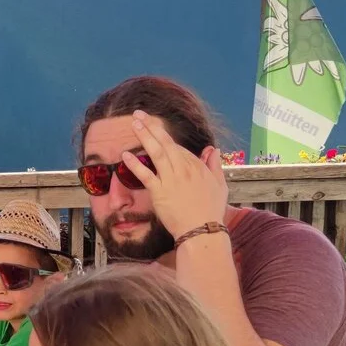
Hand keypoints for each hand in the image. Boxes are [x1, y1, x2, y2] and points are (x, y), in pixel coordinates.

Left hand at [120, 110, 227, 237]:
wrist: (202, 231)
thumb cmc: (211, 211)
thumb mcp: (220, 185)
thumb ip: (215, 165)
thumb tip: (213, 149)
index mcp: (197, 166)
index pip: (178, 148)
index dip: (165, 138)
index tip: (154, 128)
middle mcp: (184, 169)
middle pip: (166, 143)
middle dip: (152, 127)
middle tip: (139, 114)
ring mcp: (171, 179)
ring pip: (157, 152)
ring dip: (145, 136)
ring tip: (134, 123)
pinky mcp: (160, 192)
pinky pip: (146, 174)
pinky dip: (135, 164)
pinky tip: (125, 154)